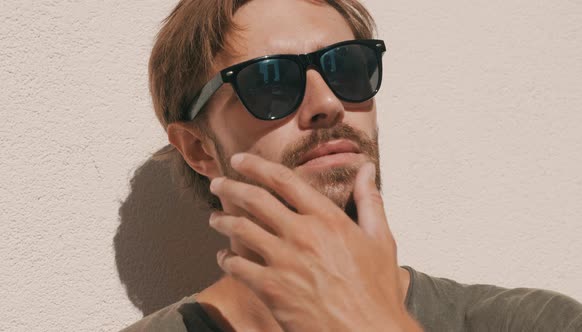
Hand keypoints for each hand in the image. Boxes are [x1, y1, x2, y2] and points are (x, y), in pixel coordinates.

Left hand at [208, 153, 421, 331]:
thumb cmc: (376, 291)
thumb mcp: (380, 240)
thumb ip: (369, 200)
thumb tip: (368, 169)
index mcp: (327, 218)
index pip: (283, 180)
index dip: (256, 165)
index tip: (240, 160)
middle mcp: (302, 233)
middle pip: (254, 199)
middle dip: (229, 187)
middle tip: (216, 184)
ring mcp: (284, 261)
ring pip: (240, 229)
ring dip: (222, 221)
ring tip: (214, 218)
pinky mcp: (271, 288)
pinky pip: (237, 267)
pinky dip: (226, 259)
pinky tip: (224, 257)